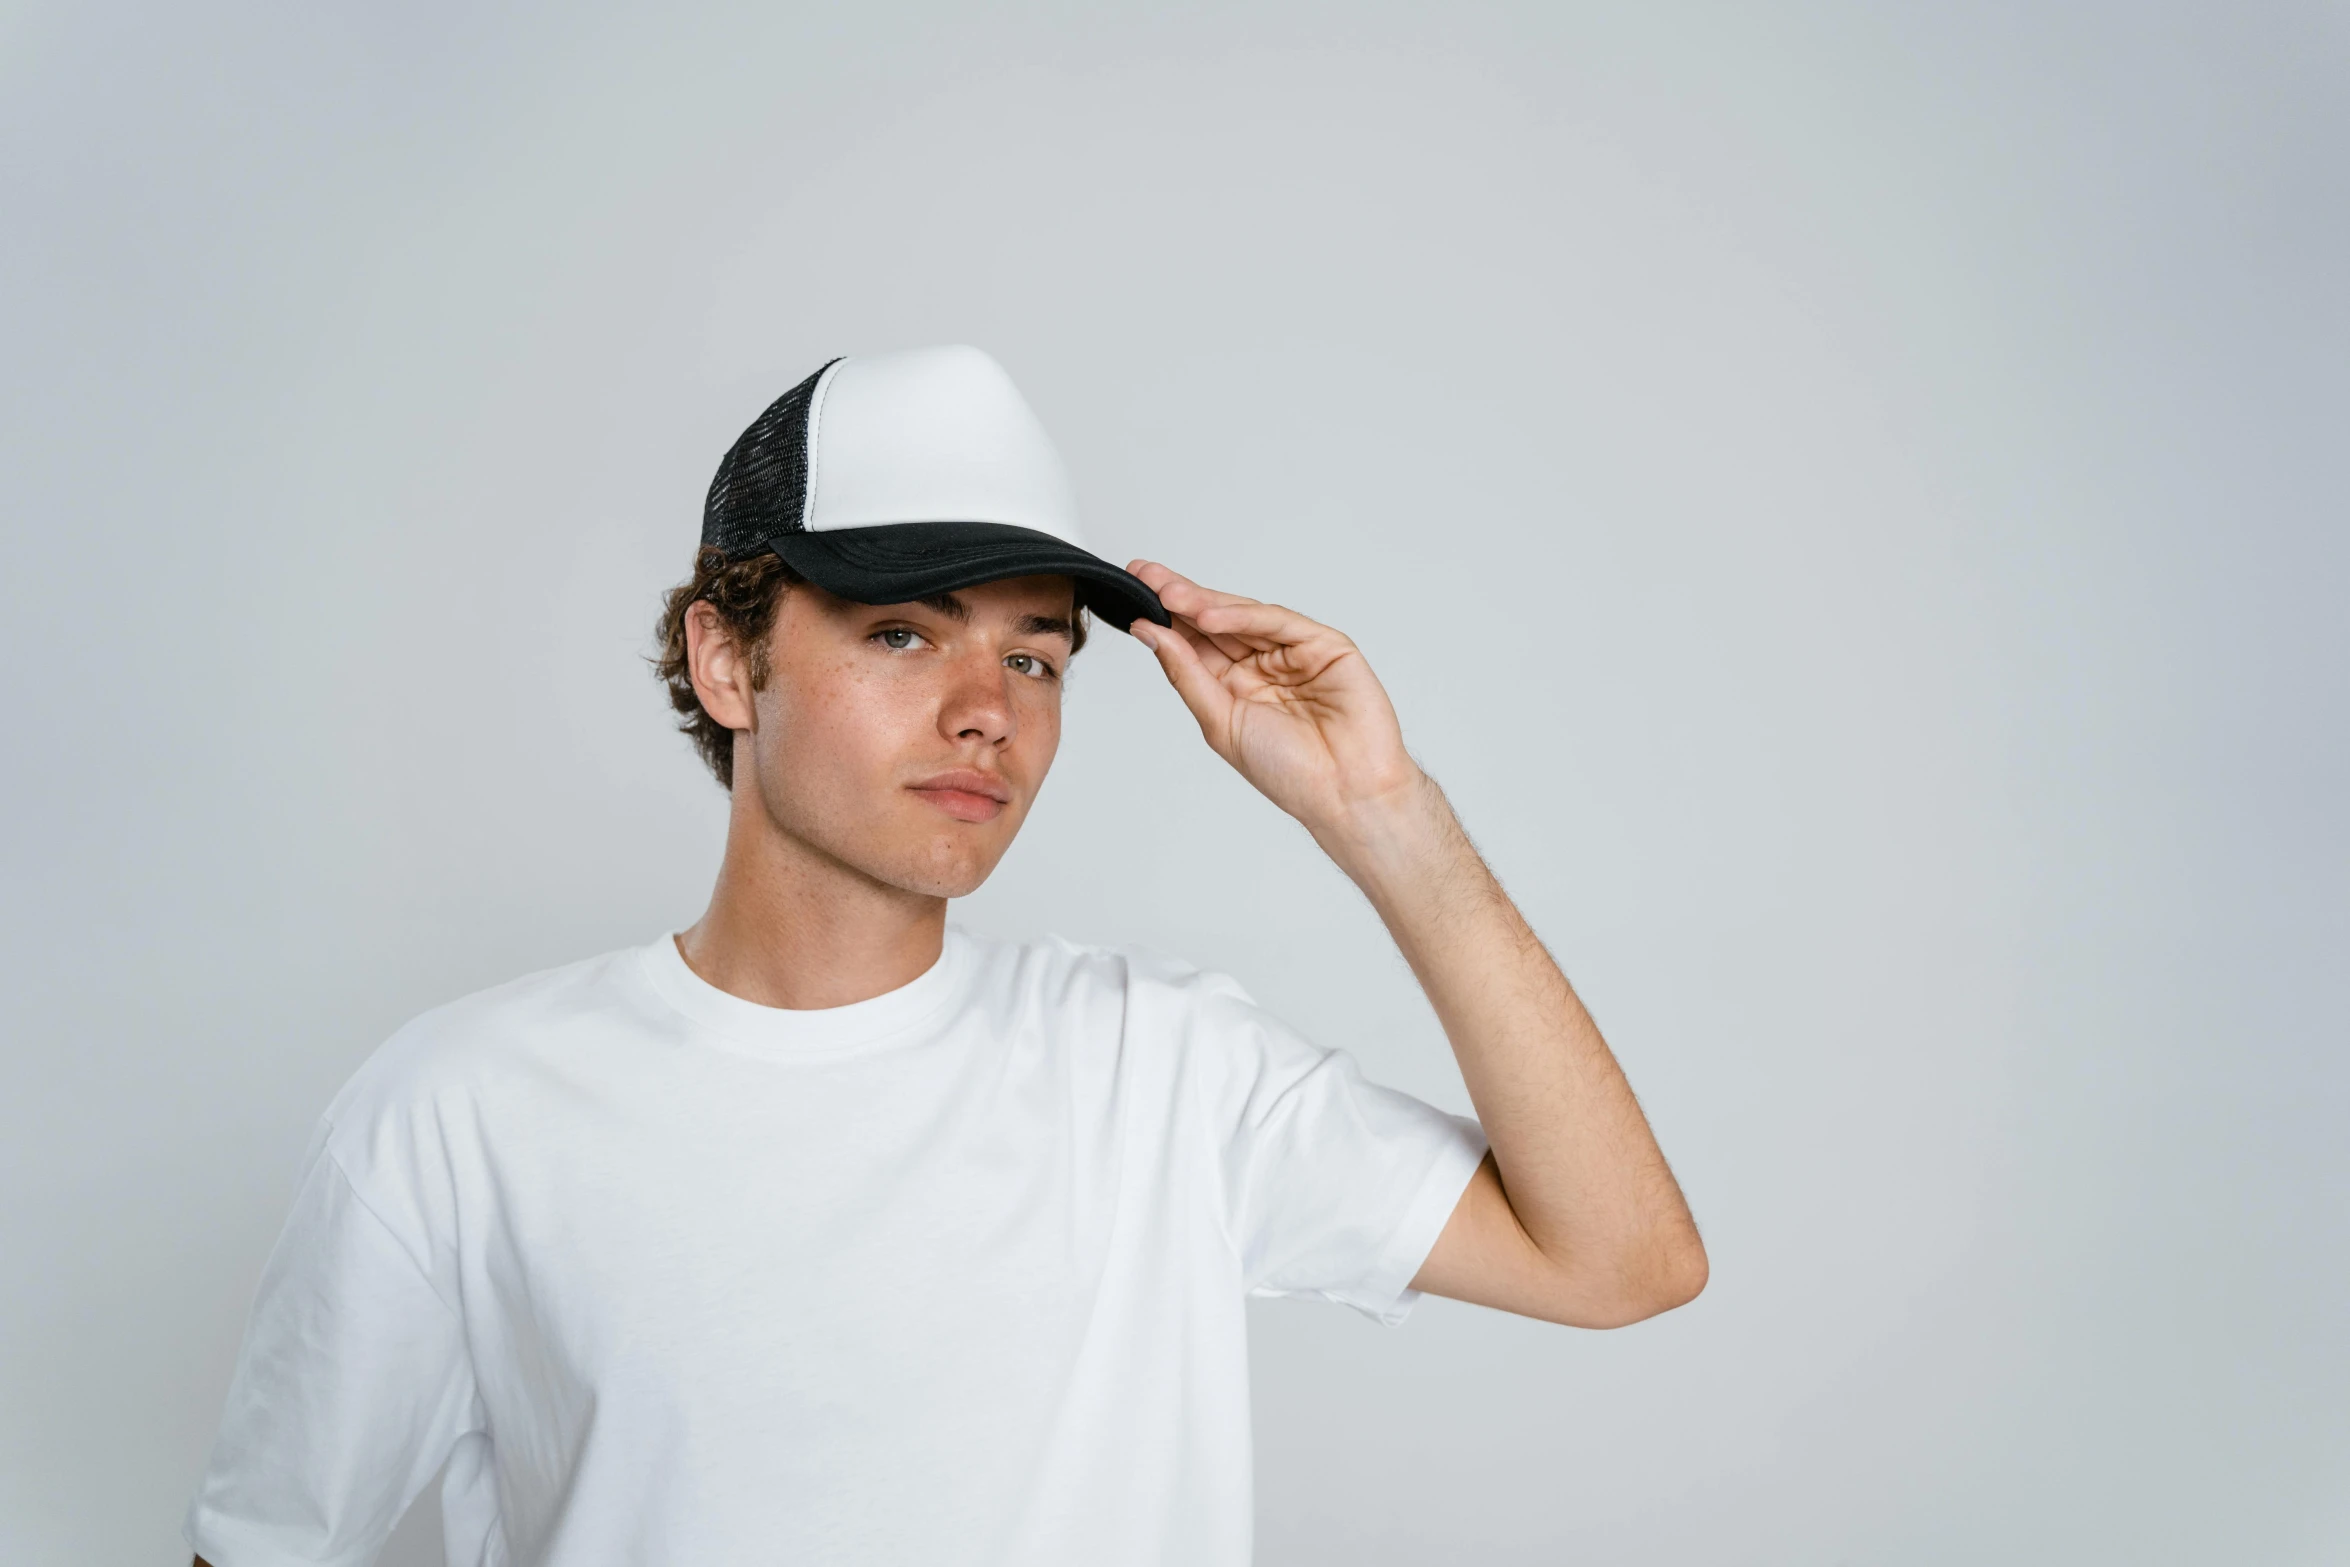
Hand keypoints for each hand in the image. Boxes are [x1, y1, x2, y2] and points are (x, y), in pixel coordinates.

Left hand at [1126, 562, 1426, 850]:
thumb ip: (1186, 674)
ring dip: (1204, 603)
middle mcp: (1262, 665)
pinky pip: (1279, 622)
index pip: (1195, 641)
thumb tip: (1149, 633)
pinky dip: (1243, 616)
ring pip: (1244, 616)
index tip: (1132, 589)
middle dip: (1179, 597)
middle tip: (1144, 576)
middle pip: (1216, 620)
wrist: (1345, 794)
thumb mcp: (1220, 722)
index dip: (1165, 615)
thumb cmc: (1289, 772)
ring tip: (1169, 594)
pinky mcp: (1325, 645)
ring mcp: (1294, 652)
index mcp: (1235, 686)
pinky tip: (1209, 615)